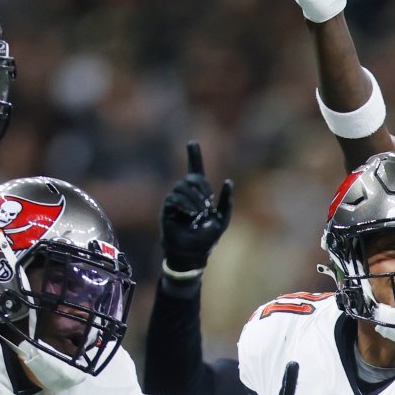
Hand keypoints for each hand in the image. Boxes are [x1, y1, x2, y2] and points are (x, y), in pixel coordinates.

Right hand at [160, 141, 233, 273]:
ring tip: (200, 214)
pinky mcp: (167, 209)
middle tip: (208, 205)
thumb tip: (227, 181)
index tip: (192, 142)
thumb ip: (226, 202)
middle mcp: (185, 194)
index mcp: (199, 194)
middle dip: (202, 189)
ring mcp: (175, 200)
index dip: (194, 156)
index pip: (195, 170)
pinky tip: (191, 214)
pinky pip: (174, 198)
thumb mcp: (222, 219)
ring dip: (195, 199)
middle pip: (191, 178)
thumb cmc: (207, 238)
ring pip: (182, 187)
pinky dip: (185, 205)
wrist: (192, 253)